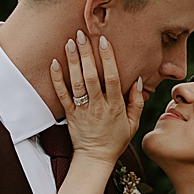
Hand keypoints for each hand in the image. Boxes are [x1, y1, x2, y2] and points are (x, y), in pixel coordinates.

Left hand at [52, 29, 146, 163]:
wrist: (95, 158)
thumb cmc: (115, 140)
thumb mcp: (133, 123)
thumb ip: (136, 102)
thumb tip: (138, 81)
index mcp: (115, 106)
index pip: (113, 78)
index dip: (109, 59)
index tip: (104, 41)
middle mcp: (98, 105)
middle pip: (92, 76)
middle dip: (87, 54)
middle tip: (82, 34)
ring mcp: (82, 110)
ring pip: (76, 83)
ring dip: (72, 61)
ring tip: (69, 42)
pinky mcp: (69, 114)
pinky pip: (62, 95)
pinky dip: (57, 79)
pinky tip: (54, 63)